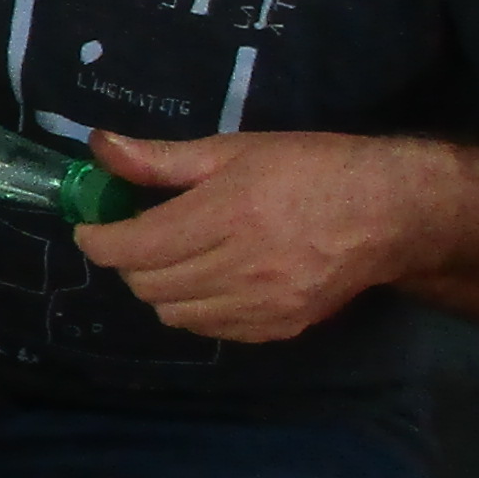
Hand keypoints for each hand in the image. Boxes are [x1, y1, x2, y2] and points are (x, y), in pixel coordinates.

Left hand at [68, 130, 426, 345]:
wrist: (386, 212)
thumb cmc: (309, 168)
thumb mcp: (233, 150)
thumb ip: (161, 159)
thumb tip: (99, 147)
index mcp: (227, 215)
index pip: (135, 247)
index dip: (99, 240)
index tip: (91, 227)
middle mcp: (241, 268)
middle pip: (148, 284)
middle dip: (128, 261)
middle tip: (136, 236)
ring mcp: (262, 306)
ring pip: (173, 314)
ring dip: (159, 287)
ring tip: (173, 258)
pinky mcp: (279, 329)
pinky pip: (210, 330)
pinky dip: (194, 308)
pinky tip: (207, 280)